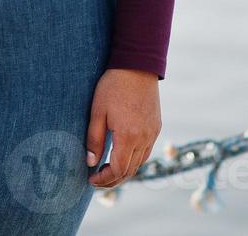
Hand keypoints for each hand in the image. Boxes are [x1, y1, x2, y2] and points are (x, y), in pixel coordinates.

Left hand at [86, 67, 160, 188]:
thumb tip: (90, 162)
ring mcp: (153, 133)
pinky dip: (134, 160)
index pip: (118, 170)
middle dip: (113, 180)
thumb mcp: (97, 112)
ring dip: (124, 171)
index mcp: (129, 136)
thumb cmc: (113, 86)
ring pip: (140, 163)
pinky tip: (122, 156)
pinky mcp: (156, 127)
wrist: (137, 66)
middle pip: (130, 171)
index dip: (104, 179)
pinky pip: (146, 151)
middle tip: (97, 181)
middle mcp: (144, 138)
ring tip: (107, 171)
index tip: (91, 181)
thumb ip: (94, 139)